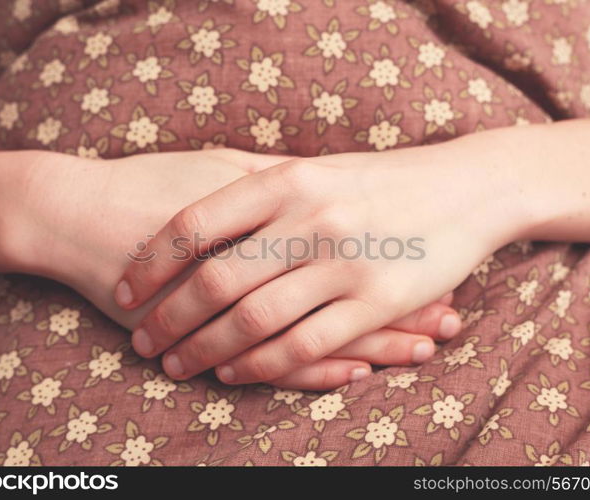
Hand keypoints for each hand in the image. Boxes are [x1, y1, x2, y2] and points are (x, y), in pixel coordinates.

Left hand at [19, 148, 460, 388]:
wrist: (466, 189)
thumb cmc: (378, 180)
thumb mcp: (315, 168)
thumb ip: (256, 185)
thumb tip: (189, 211)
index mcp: (287, 179)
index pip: (196, 224)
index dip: (152, 263)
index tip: (124, 289)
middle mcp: (311, 220)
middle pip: (215, 280)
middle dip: (168, 318)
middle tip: (141, 340)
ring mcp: (344, 264)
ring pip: (254, 320)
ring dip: (205, 349)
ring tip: (174, 364)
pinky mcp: (376, 303)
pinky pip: (303, 344)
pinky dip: (259, 365)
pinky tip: (233, 374)